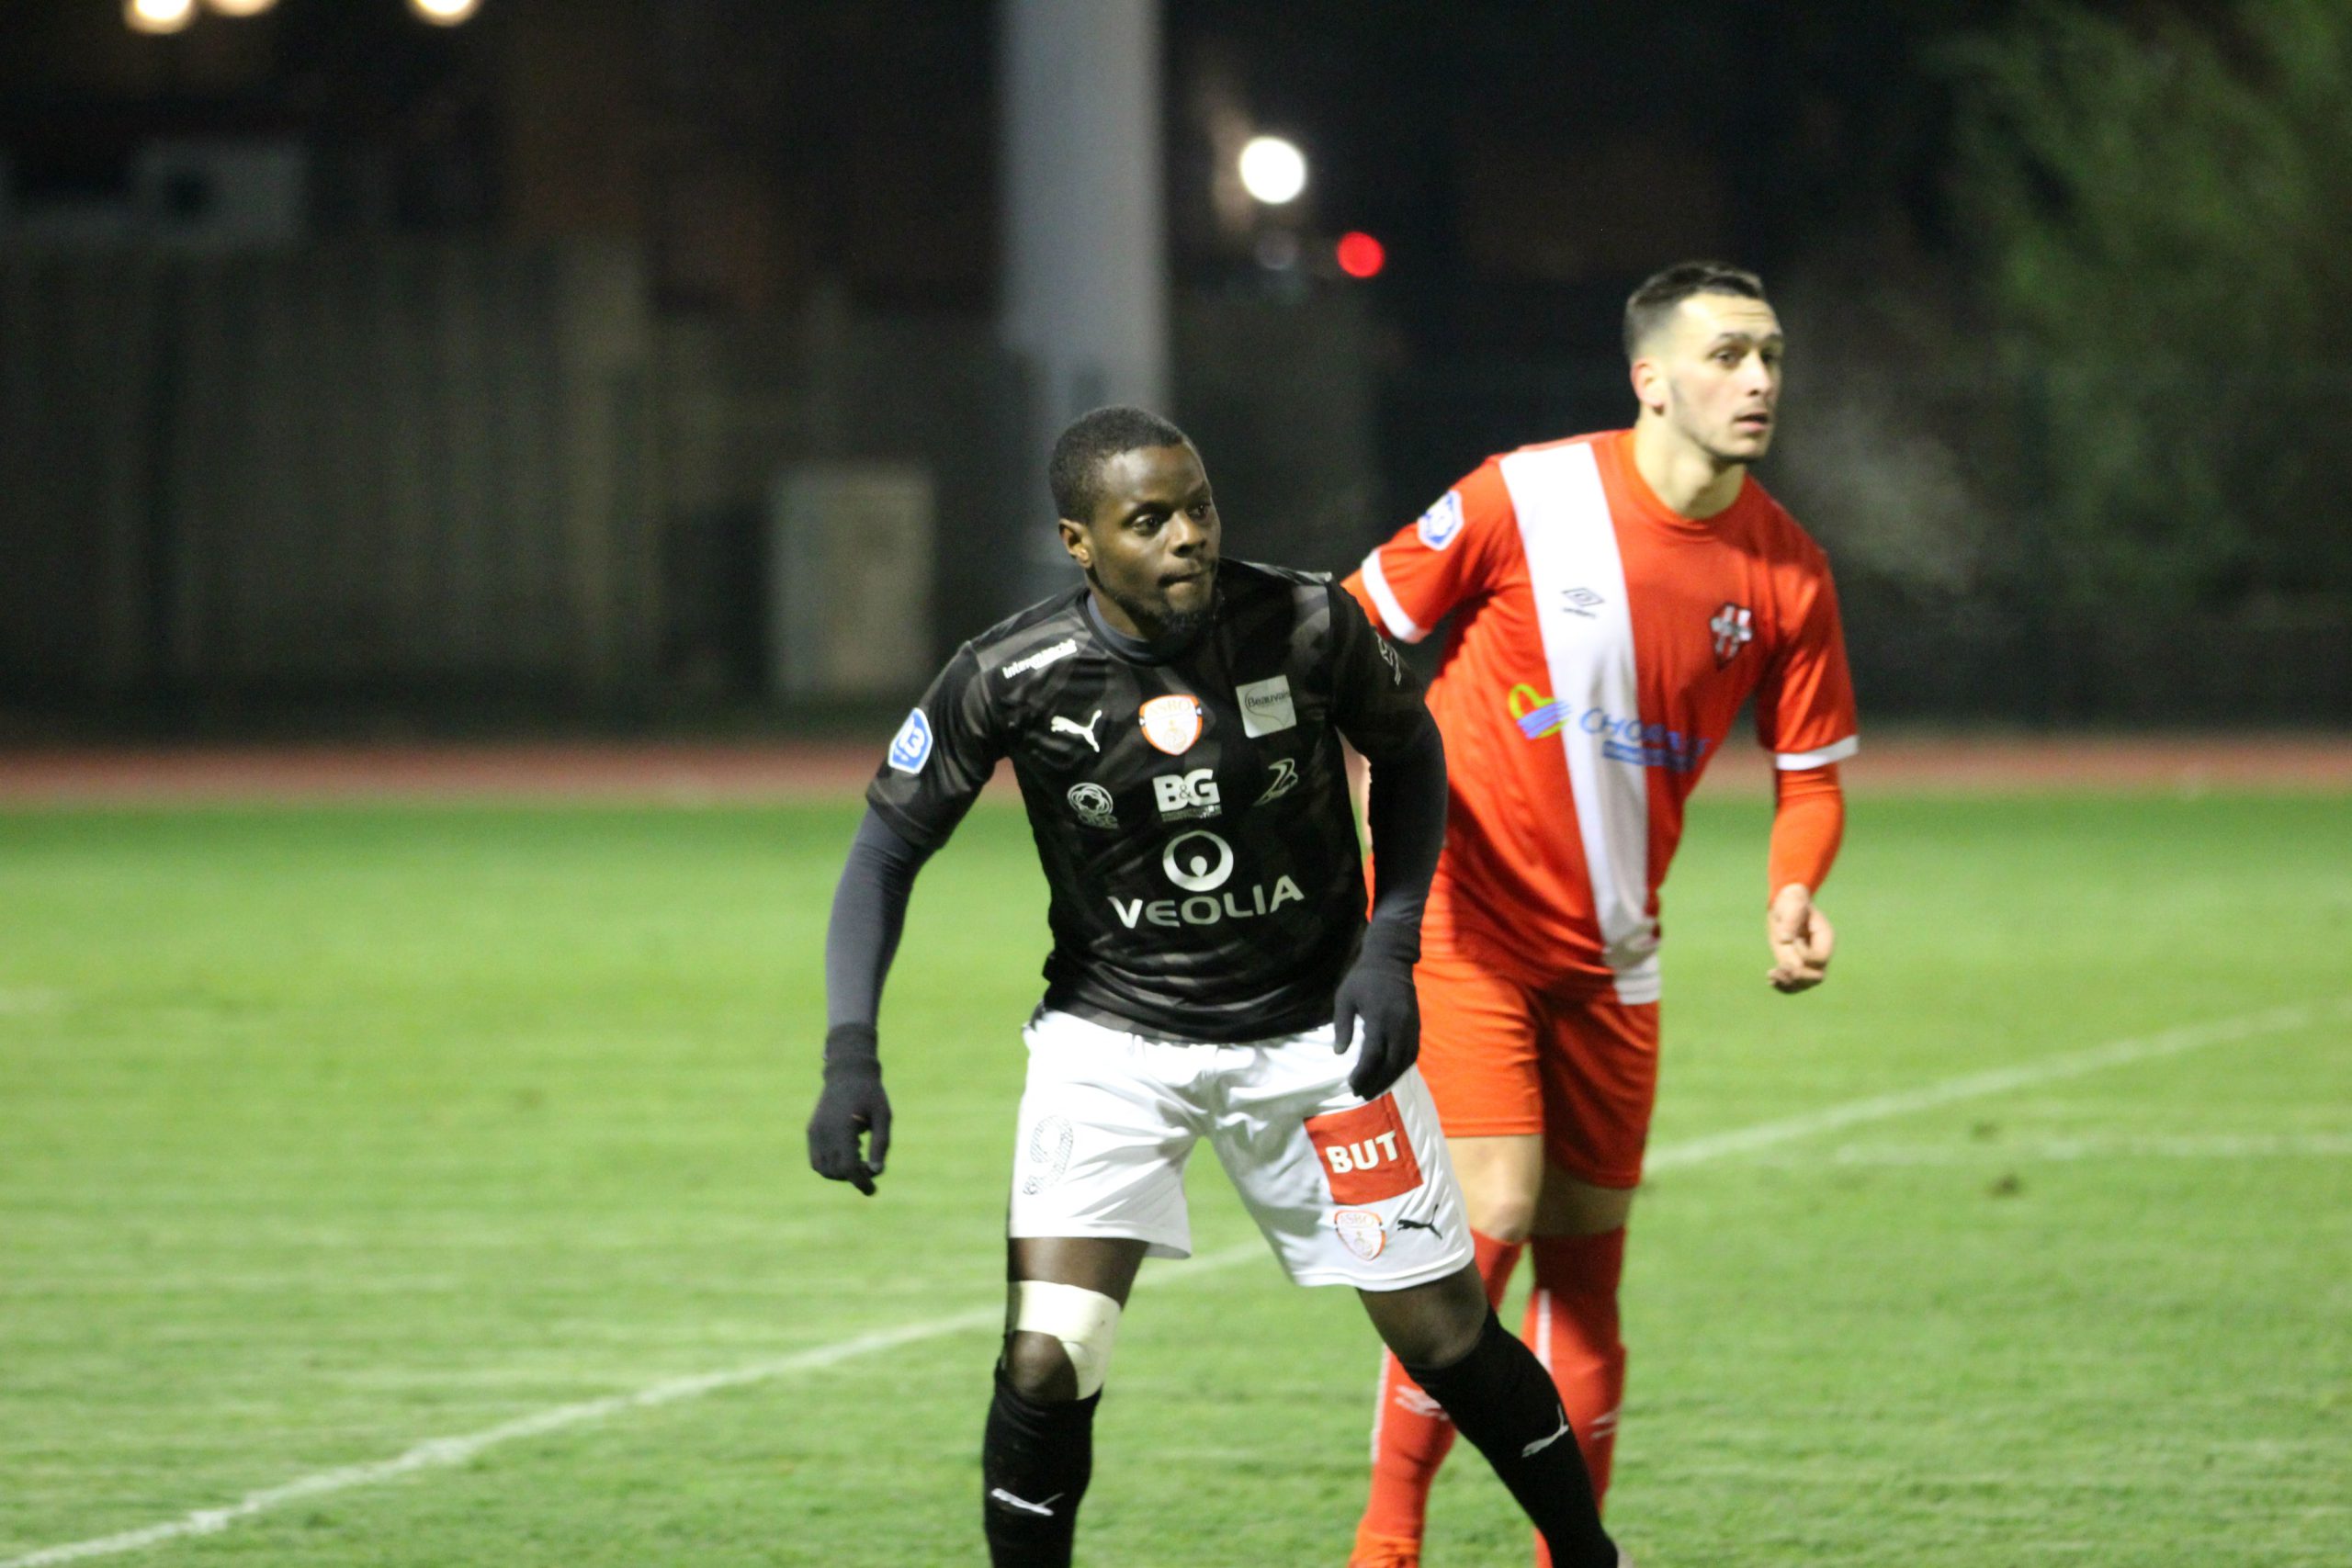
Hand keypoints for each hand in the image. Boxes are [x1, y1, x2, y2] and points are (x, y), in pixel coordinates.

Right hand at [807, 1050, 891, 1195]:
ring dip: (839, 1173)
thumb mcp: (883, 1117)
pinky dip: (829, 1165)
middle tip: (871, 1167)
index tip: (873, 1190)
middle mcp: (824, 1131)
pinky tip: (847, 1151)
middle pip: (835, 1172)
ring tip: (858, 1157)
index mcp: (843, 1128)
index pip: (849, 1167)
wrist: (848, 1073)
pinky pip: (816, 1160)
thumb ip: (881, 1144)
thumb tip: (877, 1172)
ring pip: (822, 1169)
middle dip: (853, 1177)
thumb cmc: (871, 1094)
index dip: (861, 1182)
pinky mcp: (811, 1130)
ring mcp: (815, 1131)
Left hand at [1334, 953, 1418, 1099]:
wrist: (1391, 961)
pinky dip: (1401, 1068)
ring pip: (1404, 1062)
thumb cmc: (1362, 979)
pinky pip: (1412, 1054)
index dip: (1363, 1073)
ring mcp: (1411, 1027)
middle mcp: (1399, 1025)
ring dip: (1389, 1079)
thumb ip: (1342, 1026)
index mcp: (1380, 1018)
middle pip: (1390, 1063)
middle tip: (1361, 1094)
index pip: (1373, 1054)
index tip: (1352, 1084)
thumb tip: (1339, 1053)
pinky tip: (1390, 1076)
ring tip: (1374, 1090)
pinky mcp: (1416, 1026)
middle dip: (1376, 1082)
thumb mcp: (1344, 998)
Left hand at [1767, 883, 1834, 992]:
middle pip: (1817, 977)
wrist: (1786, 903)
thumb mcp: (1792, 904)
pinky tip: (1770, 979)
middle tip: (1780, 967)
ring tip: (1772, 975)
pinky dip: (1783, 985)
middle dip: (1798, 976)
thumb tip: (1784, 939)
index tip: (1791, 941)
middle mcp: (1818, 952)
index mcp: (1824, 938)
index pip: (1820, 959)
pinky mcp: (1793, 963)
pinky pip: (1793, 983)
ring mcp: (1807, 961)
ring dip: (1789, 984)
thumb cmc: (1792, 901)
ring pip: (1805, 984)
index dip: (1804, 956)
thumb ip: (1791, 920)